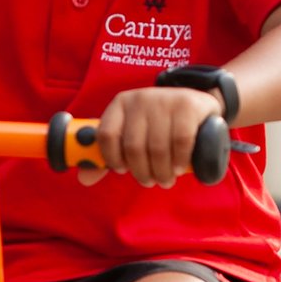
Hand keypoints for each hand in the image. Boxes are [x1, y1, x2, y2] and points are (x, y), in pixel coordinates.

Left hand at [91, 86, 220, 187]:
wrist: (196, 104)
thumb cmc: (158, 125)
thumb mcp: (132, 133)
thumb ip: (110, 155)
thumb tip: (84, 178)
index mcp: (120, 104)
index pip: (106, 134)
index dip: (112, 158)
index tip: (122, 170)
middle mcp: (139, 99)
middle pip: (133, 146)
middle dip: (141, 172)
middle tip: (150, 182)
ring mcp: (164, 100)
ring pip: (157, 148)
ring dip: (161, 172)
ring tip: (165, 179)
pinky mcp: (187, 106)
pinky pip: (180, 141)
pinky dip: (179, 161)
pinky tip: (179, 169)